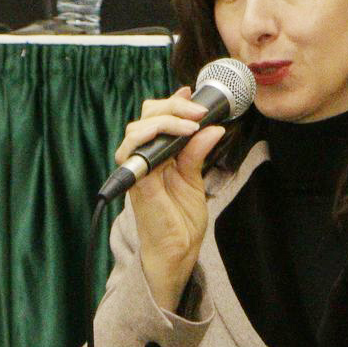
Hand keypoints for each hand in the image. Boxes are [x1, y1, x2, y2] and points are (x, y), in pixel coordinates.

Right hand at [116, 87, 226, 310]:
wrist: (176, 252)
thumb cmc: (181, 221)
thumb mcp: (195, 179)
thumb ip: (198, 152)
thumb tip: (213, 127)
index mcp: (157, 156)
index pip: (156, 118)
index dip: (171, 102)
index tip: (191, 93)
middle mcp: (143, 160)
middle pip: (145, 117)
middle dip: (171, 106)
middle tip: (197, 110)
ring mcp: (137, 170)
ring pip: (137, 128)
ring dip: (166, 118)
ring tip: (191, 123)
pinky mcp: (138, 182)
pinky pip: (135, 150)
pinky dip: (157, 135)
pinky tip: (181, 135)